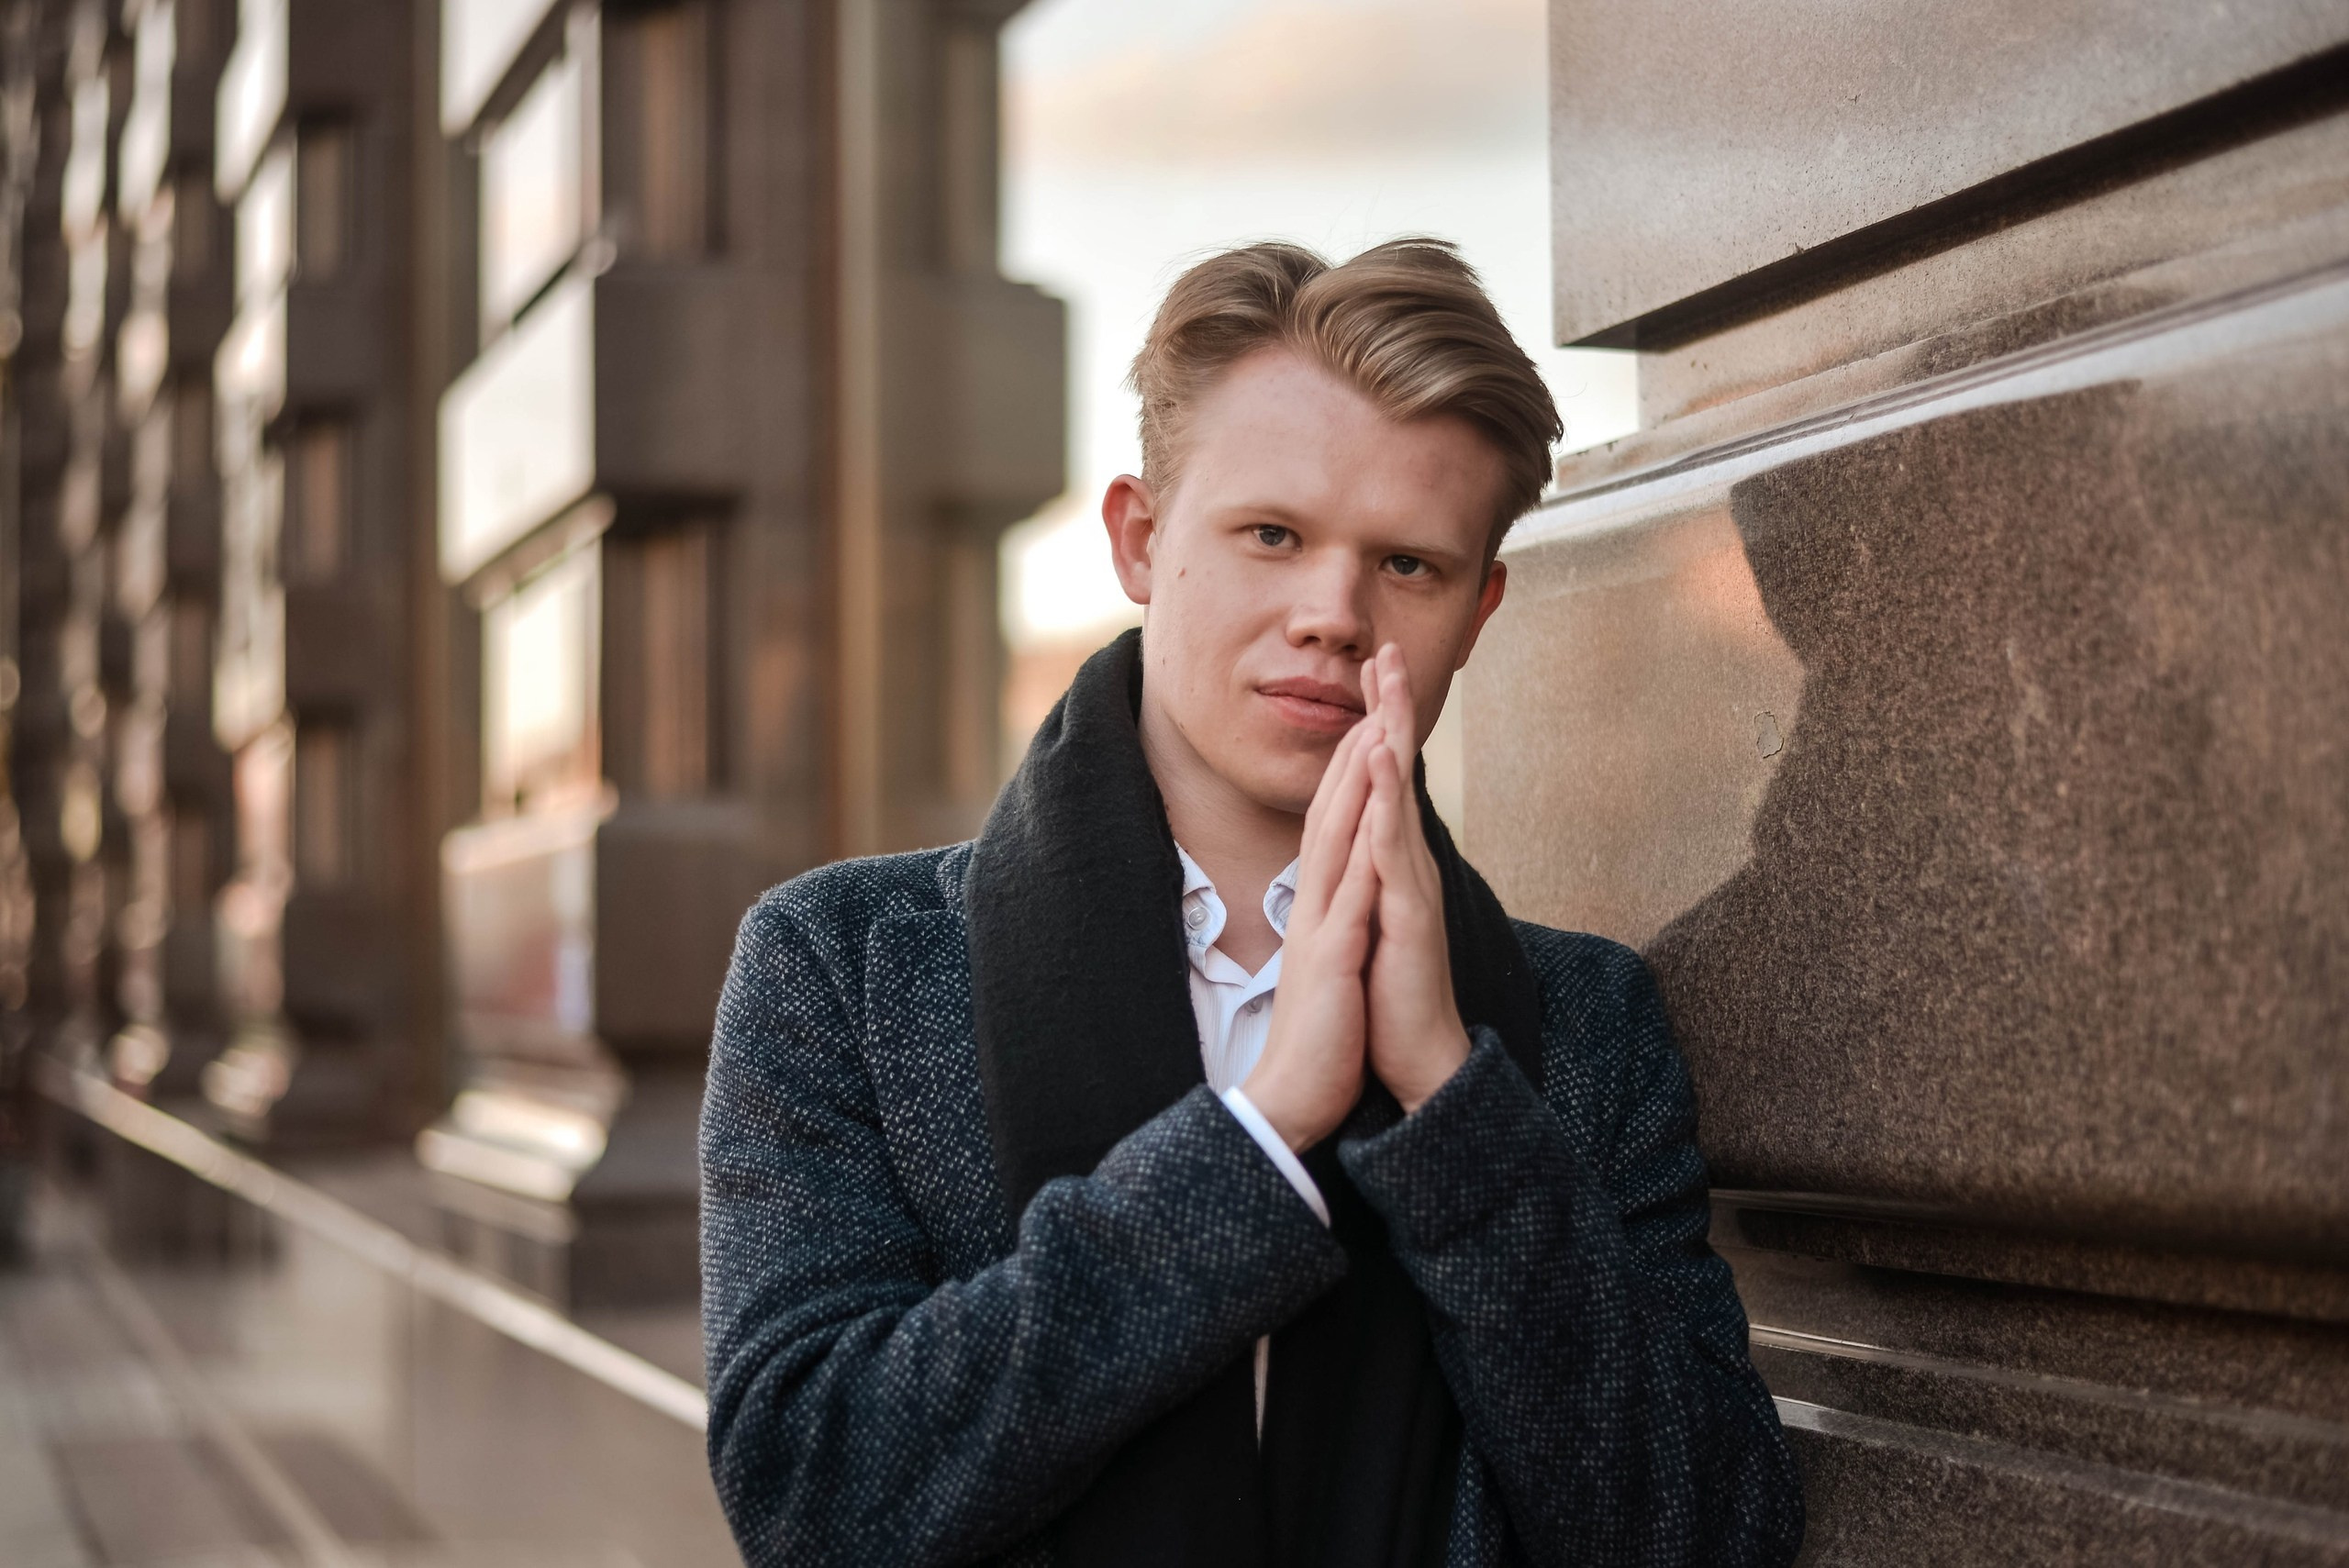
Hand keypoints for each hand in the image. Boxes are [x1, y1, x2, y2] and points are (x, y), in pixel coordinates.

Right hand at [1241, 719, 1380, 1150]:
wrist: (1293, 1099)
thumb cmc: (1319, 1041)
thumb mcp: (1331, 969)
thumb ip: (1334, 930)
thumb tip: (1344, 906)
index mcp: (1318, 907)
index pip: (1334, 824)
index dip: (1351, 767)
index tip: (1370, 716)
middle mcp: (1315, 904)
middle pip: (1332, 810)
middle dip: (1354, 746)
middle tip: (1372, 688)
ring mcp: (1320, 924)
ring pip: (1337, 836)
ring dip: (1355, 778)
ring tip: (1375, 721)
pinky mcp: (1333, 953)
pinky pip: (1349, 888)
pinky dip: (1362, 843)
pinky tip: (1376, 811)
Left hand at [1360, 645, 1472, 1113]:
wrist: (1417, 1059)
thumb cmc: (1390, 995)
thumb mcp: (1370, 922)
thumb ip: (1368, 880)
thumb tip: (1358, 845)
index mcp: (1389, 865)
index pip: (1381, 783)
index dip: (1375, 725)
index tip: (1368, 674)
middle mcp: (1405, 864)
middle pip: (1397, 773)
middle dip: (1391, 708)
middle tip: (1385, 649)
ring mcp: (1409, 884)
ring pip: (1399, 796)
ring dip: (1392, 735)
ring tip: (1386, 681)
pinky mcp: (1408, 912)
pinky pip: (1393, 845)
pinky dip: (1386, 797)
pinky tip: (1380, 758)